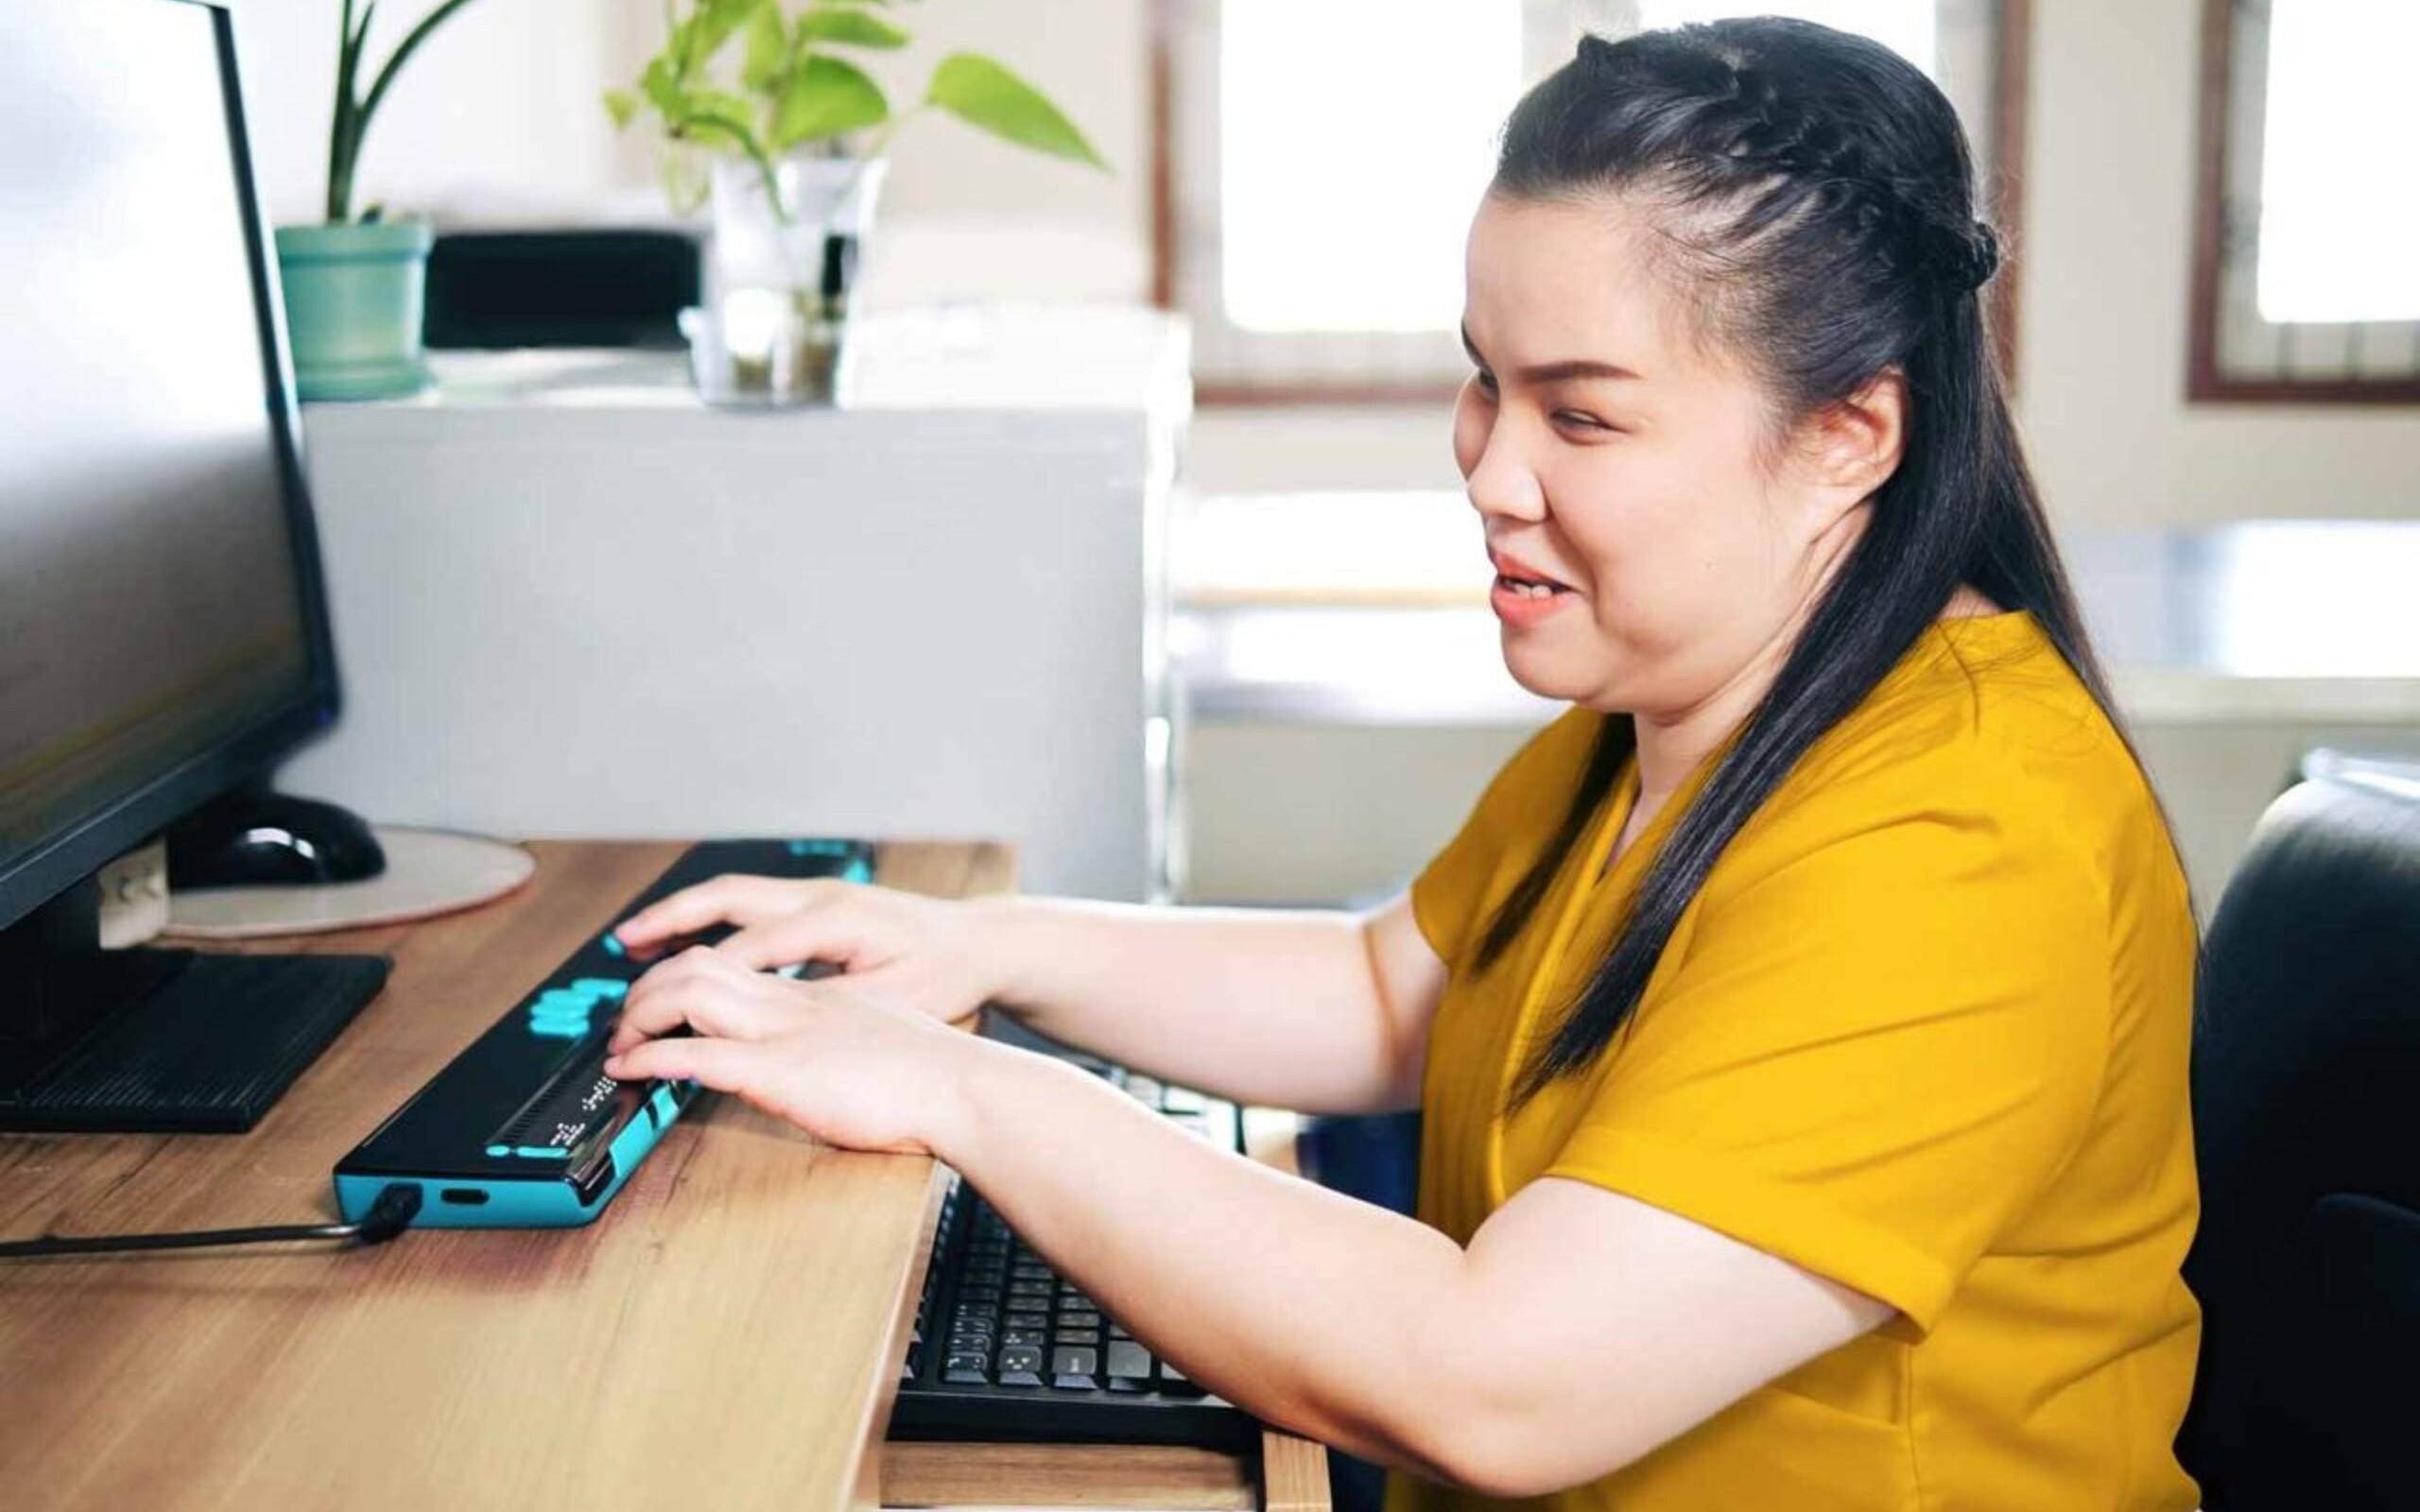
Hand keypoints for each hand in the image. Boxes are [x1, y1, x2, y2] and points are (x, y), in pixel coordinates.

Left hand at [603, 945, 993, 1155]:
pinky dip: (651, 1058)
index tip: (662, 999)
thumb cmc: (938, 1079)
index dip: (686, 975)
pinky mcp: (779, 1072)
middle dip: (648, 986)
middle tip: (624, 1021)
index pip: (738, 965)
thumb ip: (846, 1045)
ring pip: (689, 991)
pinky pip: (697, 1053)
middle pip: (701, 963)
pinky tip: (631, 1071)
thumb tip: (825, 1067)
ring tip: (620, 1044)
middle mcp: (796, 1002)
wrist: (966, 1088)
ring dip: (640, 1014)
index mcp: (820, 997)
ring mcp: (785, 1032)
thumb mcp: (883, 1045)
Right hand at [614, 874, 1005, 1024]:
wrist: (981, 943)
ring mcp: (816, 894)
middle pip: (726, 899)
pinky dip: (710, 917)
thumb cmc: (944, 975)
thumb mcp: (893, 1001)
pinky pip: (749, 903)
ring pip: (732, 894)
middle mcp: (818, 898)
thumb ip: (831, 1009)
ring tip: (635, 939)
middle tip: (624, 947)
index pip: (749, 950)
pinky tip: (687, 941)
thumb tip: (770, 1025)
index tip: (661, 1011)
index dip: (699, 983)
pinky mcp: (817, 902)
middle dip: (670, 921)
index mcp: (834, 921)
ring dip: (682, 914)